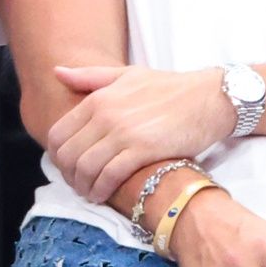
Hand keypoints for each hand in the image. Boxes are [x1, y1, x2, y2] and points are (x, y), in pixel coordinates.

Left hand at [47, 65, 233, 202]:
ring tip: (90, 192)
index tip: (68, 167)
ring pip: (85, 168)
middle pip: (68, 155)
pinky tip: (103, 194)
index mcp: (99, 98)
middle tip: (78, 183)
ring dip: (83, 186)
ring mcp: (124, 132)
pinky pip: (109, 176)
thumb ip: (90, 77)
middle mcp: (106, 114)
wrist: (209, 98)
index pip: (58, 133)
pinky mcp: (143, 150)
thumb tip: (57, 72)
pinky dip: (101, 190)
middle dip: (68, 175)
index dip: (57, 156)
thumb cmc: (170, 87)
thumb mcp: (128, 75)